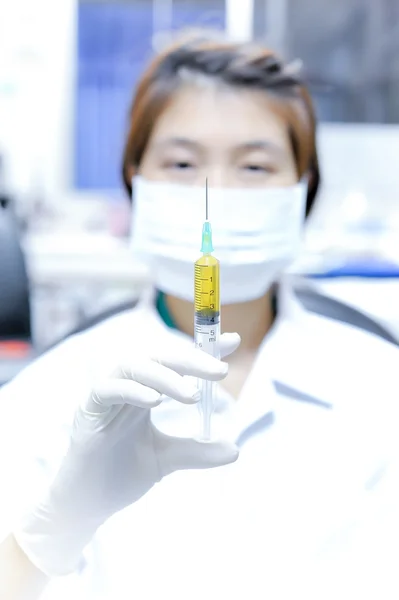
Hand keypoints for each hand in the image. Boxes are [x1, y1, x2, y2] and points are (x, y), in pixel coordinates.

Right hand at [14, 333, 239, 576]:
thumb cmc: (122, 474)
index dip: (202, 349)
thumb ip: (198, 451)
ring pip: (133, 367)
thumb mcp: (168, 459)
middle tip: (220, 370)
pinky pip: (107, 389)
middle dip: (190, 360)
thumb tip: (235, 449)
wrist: (88, 504)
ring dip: (164, 376)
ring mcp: (106, 395)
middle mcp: (128, 386)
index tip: (233, 343)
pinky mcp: (88, 409)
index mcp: (147, 392)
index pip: (176, 362)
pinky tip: (154, 401)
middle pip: (158, 358)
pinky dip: (131, 390)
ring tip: (191, 395)